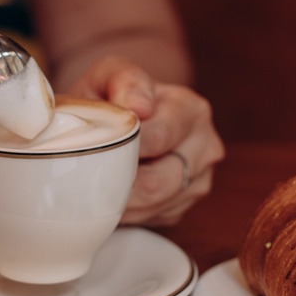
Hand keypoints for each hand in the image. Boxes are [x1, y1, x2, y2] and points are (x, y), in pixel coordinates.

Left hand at [68, 56, 224, 225]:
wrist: (120, 121)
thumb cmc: (113, 99)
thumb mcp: (110, 76)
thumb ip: (123, 79)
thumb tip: (140, 105)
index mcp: (192, 110)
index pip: (158, 138)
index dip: (122, 146)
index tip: (98, 145)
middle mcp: (206, 147)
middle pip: (158, 182)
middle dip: (118, 180)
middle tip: (90, 172)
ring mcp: (199, 181)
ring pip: (153, 205)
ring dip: (119, 199)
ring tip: (97, 182)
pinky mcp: (184, 207)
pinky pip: (152, 218)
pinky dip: (127, 211)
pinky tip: (114, 192)